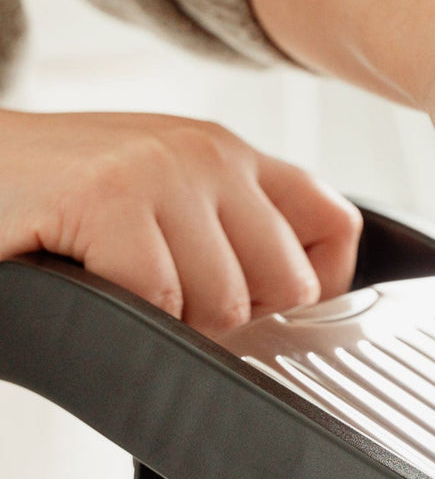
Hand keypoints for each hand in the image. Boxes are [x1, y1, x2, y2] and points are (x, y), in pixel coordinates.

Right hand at [0, 109, 361, 335]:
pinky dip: (122, 315)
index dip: (321, 289)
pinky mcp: (109, 196)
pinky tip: (89, 282)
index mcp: (229, 155)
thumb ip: (231, 234)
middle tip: (174, 314)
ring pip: (225, 303)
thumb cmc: (55, 198)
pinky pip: (157, 299)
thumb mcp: (163, 203)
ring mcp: (162, 170)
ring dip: (171, 325)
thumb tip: (302, 304)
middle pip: (290, 283)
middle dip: (236, 323)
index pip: (334, 224)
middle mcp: (208, 153)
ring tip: (120, 291)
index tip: (279, 316)